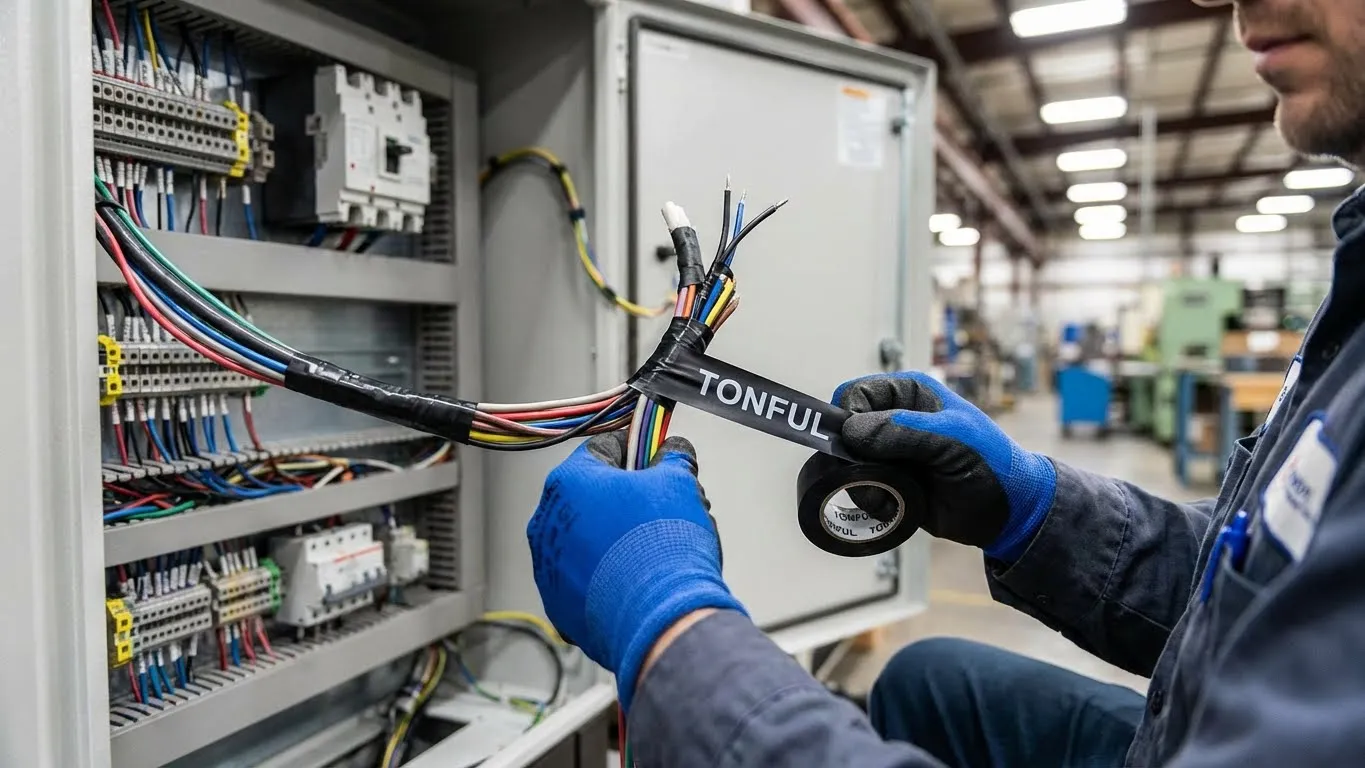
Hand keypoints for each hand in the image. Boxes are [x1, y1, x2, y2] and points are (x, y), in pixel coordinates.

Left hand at [526, 430, 744, 709]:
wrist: (660, 618)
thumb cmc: (661, 550)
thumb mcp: (679, 482)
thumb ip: (673, 457)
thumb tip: (673, 451)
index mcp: (569, 482)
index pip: (605, 448)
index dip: (638, 450)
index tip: (654, 458)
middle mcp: (547, 523)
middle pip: (594, 497)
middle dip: (628, 500)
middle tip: (661, 509)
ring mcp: (549, 568)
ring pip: (588, 541)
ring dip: (616, 540)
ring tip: (653, 551)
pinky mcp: (559, 606)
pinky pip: (587, 581)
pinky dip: (609, 578)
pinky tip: (639, 580)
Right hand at [833, 372, 1055, 560]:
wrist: (1008, 513)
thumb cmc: (991, 464)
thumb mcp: (951, 440)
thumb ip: (903, 431)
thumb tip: (853, 430)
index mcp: (909, 394)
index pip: (856, 393)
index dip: (847, 416)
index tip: (855, 444)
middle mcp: (895, 419)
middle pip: (845, 429)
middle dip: (851, 455)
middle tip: (872, 474)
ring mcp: (891, 452)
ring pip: (848, 461)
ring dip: (860, 481)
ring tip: (888, 494)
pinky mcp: (890, 481)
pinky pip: (860, 487)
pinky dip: (869, 498)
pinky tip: (893, 504)